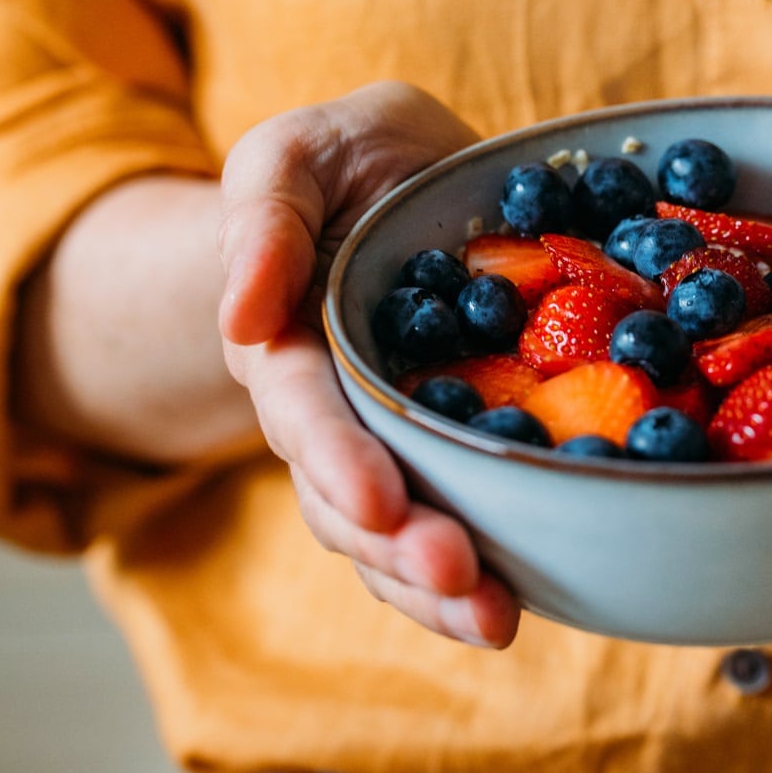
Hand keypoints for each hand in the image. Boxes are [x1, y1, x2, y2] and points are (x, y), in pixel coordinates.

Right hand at [218, 83, 520, 647]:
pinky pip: (464, 522)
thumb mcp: (294, 152)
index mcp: (286, 346)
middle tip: (461, 577)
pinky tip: (529, 600)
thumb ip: (264, 217)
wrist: (412, 174)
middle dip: (399, 547)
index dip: (337, 461)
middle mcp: (335, 414)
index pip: (303, 415)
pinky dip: (491, 568)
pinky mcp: (460, 452)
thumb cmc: (345, 158)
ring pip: (397, 537)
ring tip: (496, 619)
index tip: (379, 500)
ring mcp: (395, 444)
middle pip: (348, 503)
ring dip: (440, 588)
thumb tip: (242, 318)